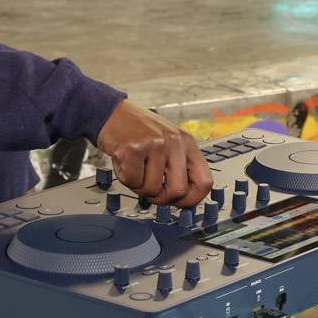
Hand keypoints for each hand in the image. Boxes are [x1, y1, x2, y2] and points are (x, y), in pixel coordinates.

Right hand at [95, 102, 211, 207]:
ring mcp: (155, 144)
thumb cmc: (140, 132)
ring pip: (152, 190)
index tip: (180, 204)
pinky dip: (125, 178)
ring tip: (135, 168)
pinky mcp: (134, 148)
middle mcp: (175, 142)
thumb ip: (179, 167)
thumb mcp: (169, 143)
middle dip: (161, 198)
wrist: (113, 113)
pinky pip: (132, 181)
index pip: (204, 182)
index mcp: (187, 143)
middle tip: (151, 189)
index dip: (192, 200)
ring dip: (139, 185)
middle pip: (178, 191)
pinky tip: (125, 162)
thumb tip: (183, 199)